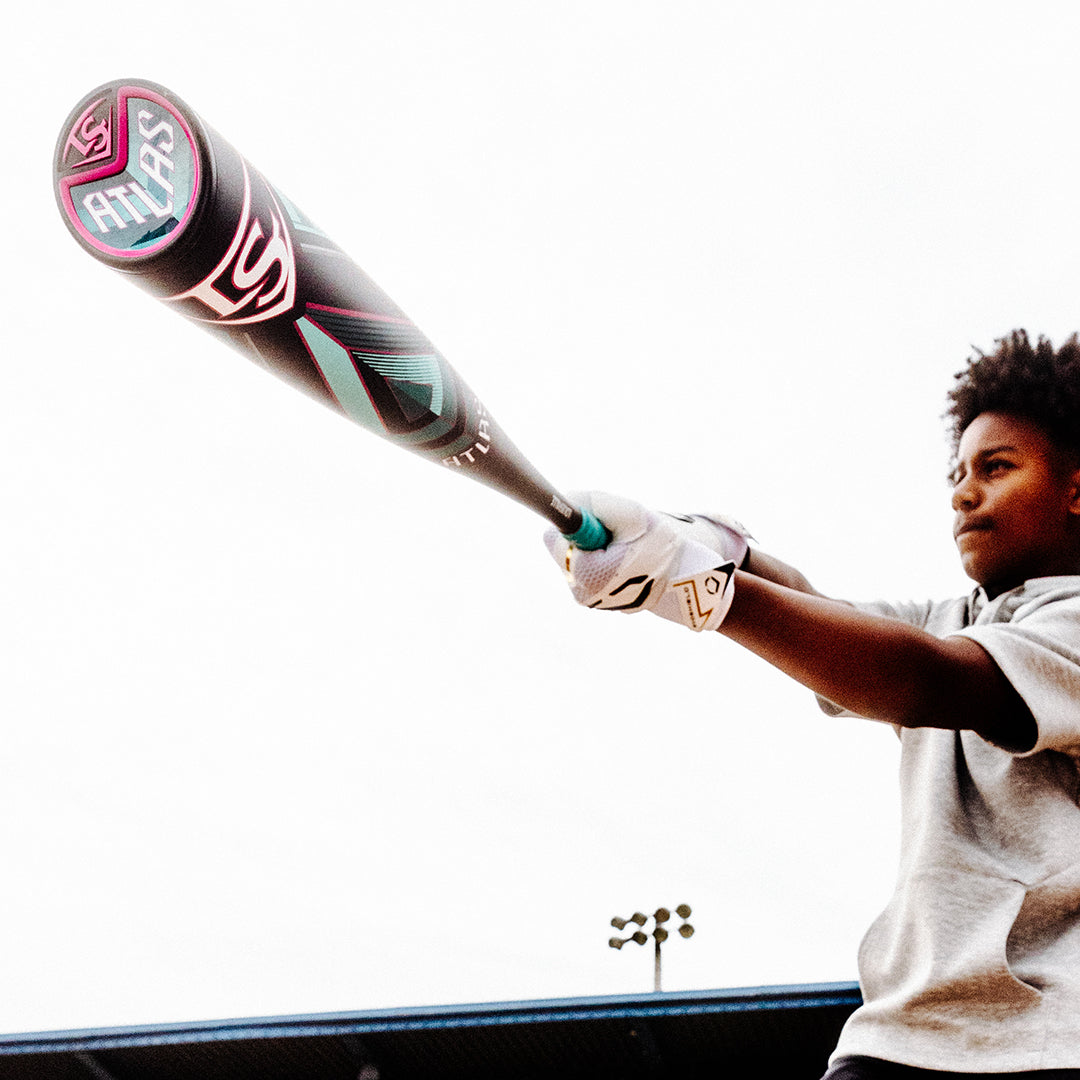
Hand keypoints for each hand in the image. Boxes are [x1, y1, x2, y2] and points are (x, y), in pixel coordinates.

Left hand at [544, 492, 742, 631]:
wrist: (685, 584)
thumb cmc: (662, 548)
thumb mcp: (633, 516)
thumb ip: (597, 504)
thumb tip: (568, 499)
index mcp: (588, 573)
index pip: (554, 538)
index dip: (572, 521)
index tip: (583, 515)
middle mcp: (581, 592)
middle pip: (563, 548)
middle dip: (586, 537)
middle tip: (617, 536)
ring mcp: (588, 600)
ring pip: (575, 559)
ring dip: (595, 549)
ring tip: (626, 550)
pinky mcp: (594, 603)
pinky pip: (586, 572)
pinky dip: (600, 563)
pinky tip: (624, 563)